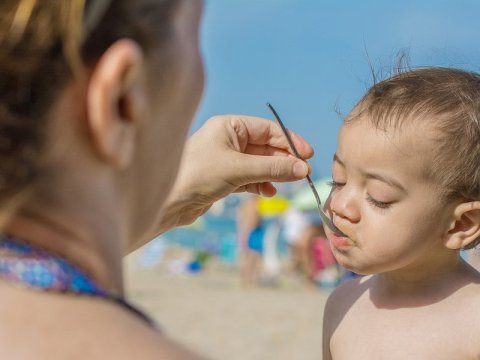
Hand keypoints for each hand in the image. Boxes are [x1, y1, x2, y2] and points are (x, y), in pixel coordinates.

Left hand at [156, 115, 313, 232]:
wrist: (168, 202)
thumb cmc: (197, 176)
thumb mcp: (239, 170)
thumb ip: (272, 169)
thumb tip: (303, 169)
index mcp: (228, 126)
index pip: (267, 130)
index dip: (289, 141)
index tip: (308, 155)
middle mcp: (227, 140)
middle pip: (265, 147)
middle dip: (283, 161)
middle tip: (303, 173)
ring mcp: (226, 159)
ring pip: (259, 164)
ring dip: (274, 174)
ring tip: (287, 184)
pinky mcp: (223, 178)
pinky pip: (249, 178)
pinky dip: (260, 184)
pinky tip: (268, 192)